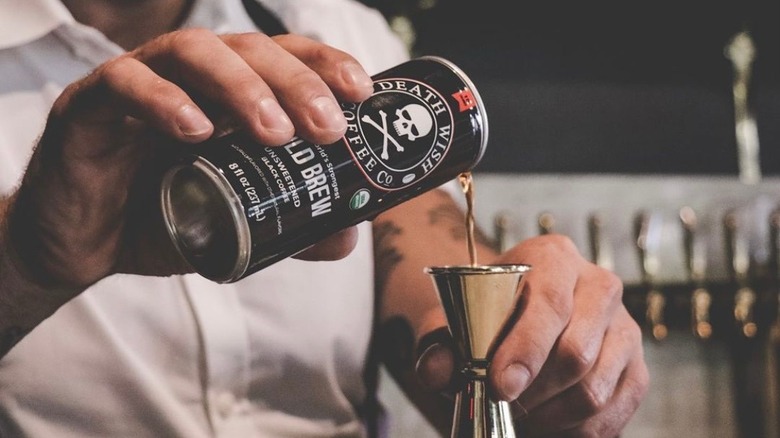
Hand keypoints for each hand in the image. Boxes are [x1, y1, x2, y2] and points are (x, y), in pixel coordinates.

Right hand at [9, 30, 373, 287]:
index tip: (360, 92)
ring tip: (272, 132)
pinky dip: (162, 101)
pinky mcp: (89, 107)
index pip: (283, 59)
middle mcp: (189, 79)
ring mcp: (139, 85)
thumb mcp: (235, 226)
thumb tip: (348, 234)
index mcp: (227, 95)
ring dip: (240, 86)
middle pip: (248, 49)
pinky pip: (122, 83)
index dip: (324, 64)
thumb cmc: (161, 219)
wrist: (84, 247)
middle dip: (295, 81)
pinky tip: (195, 130)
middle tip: (325, 126)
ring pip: (191, 51)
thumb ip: (290, 226)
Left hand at [416, 234, 648, 436]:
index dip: (526, 349)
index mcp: (553, 258)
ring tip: (520, 414)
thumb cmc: (485, 315)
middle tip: (504, 405)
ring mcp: (623, 327)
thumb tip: (435, 371)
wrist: (512, 318)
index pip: (550, 303)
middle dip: (534, 391)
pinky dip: (578, 430)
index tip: (501, 386)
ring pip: (596, 388)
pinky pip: (615, 411)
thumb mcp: (454, 319)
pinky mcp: (636, 366)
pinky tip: (547, 423)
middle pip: (577, 352)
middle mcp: (598, 285)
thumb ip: (440, 343)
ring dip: (552, 415)